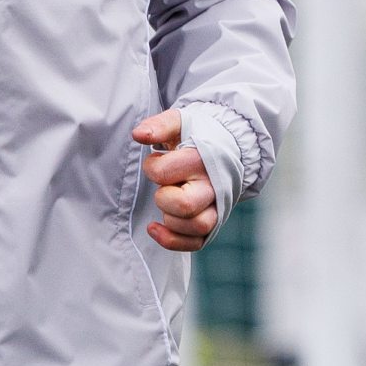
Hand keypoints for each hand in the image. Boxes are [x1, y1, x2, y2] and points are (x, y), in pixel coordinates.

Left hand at [132, 108, 217, 251]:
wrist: (227, 147)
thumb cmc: (195, 135)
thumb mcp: (178, 123)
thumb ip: (159, 125)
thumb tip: (138, 135)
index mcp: (202, 159)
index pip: (163, 173)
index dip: (152, 168)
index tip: (157, 161)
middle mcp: (213, 186)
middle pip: (185, 205)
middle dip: (163, 198)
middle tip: (165, 186)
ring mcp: (217, 206)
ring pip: (196, 226)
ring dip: (171, 219)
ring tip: (166, 202)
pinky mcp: (215, 222)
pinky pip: (197, 243)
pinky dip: (173, 240)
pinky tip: (155, 228)